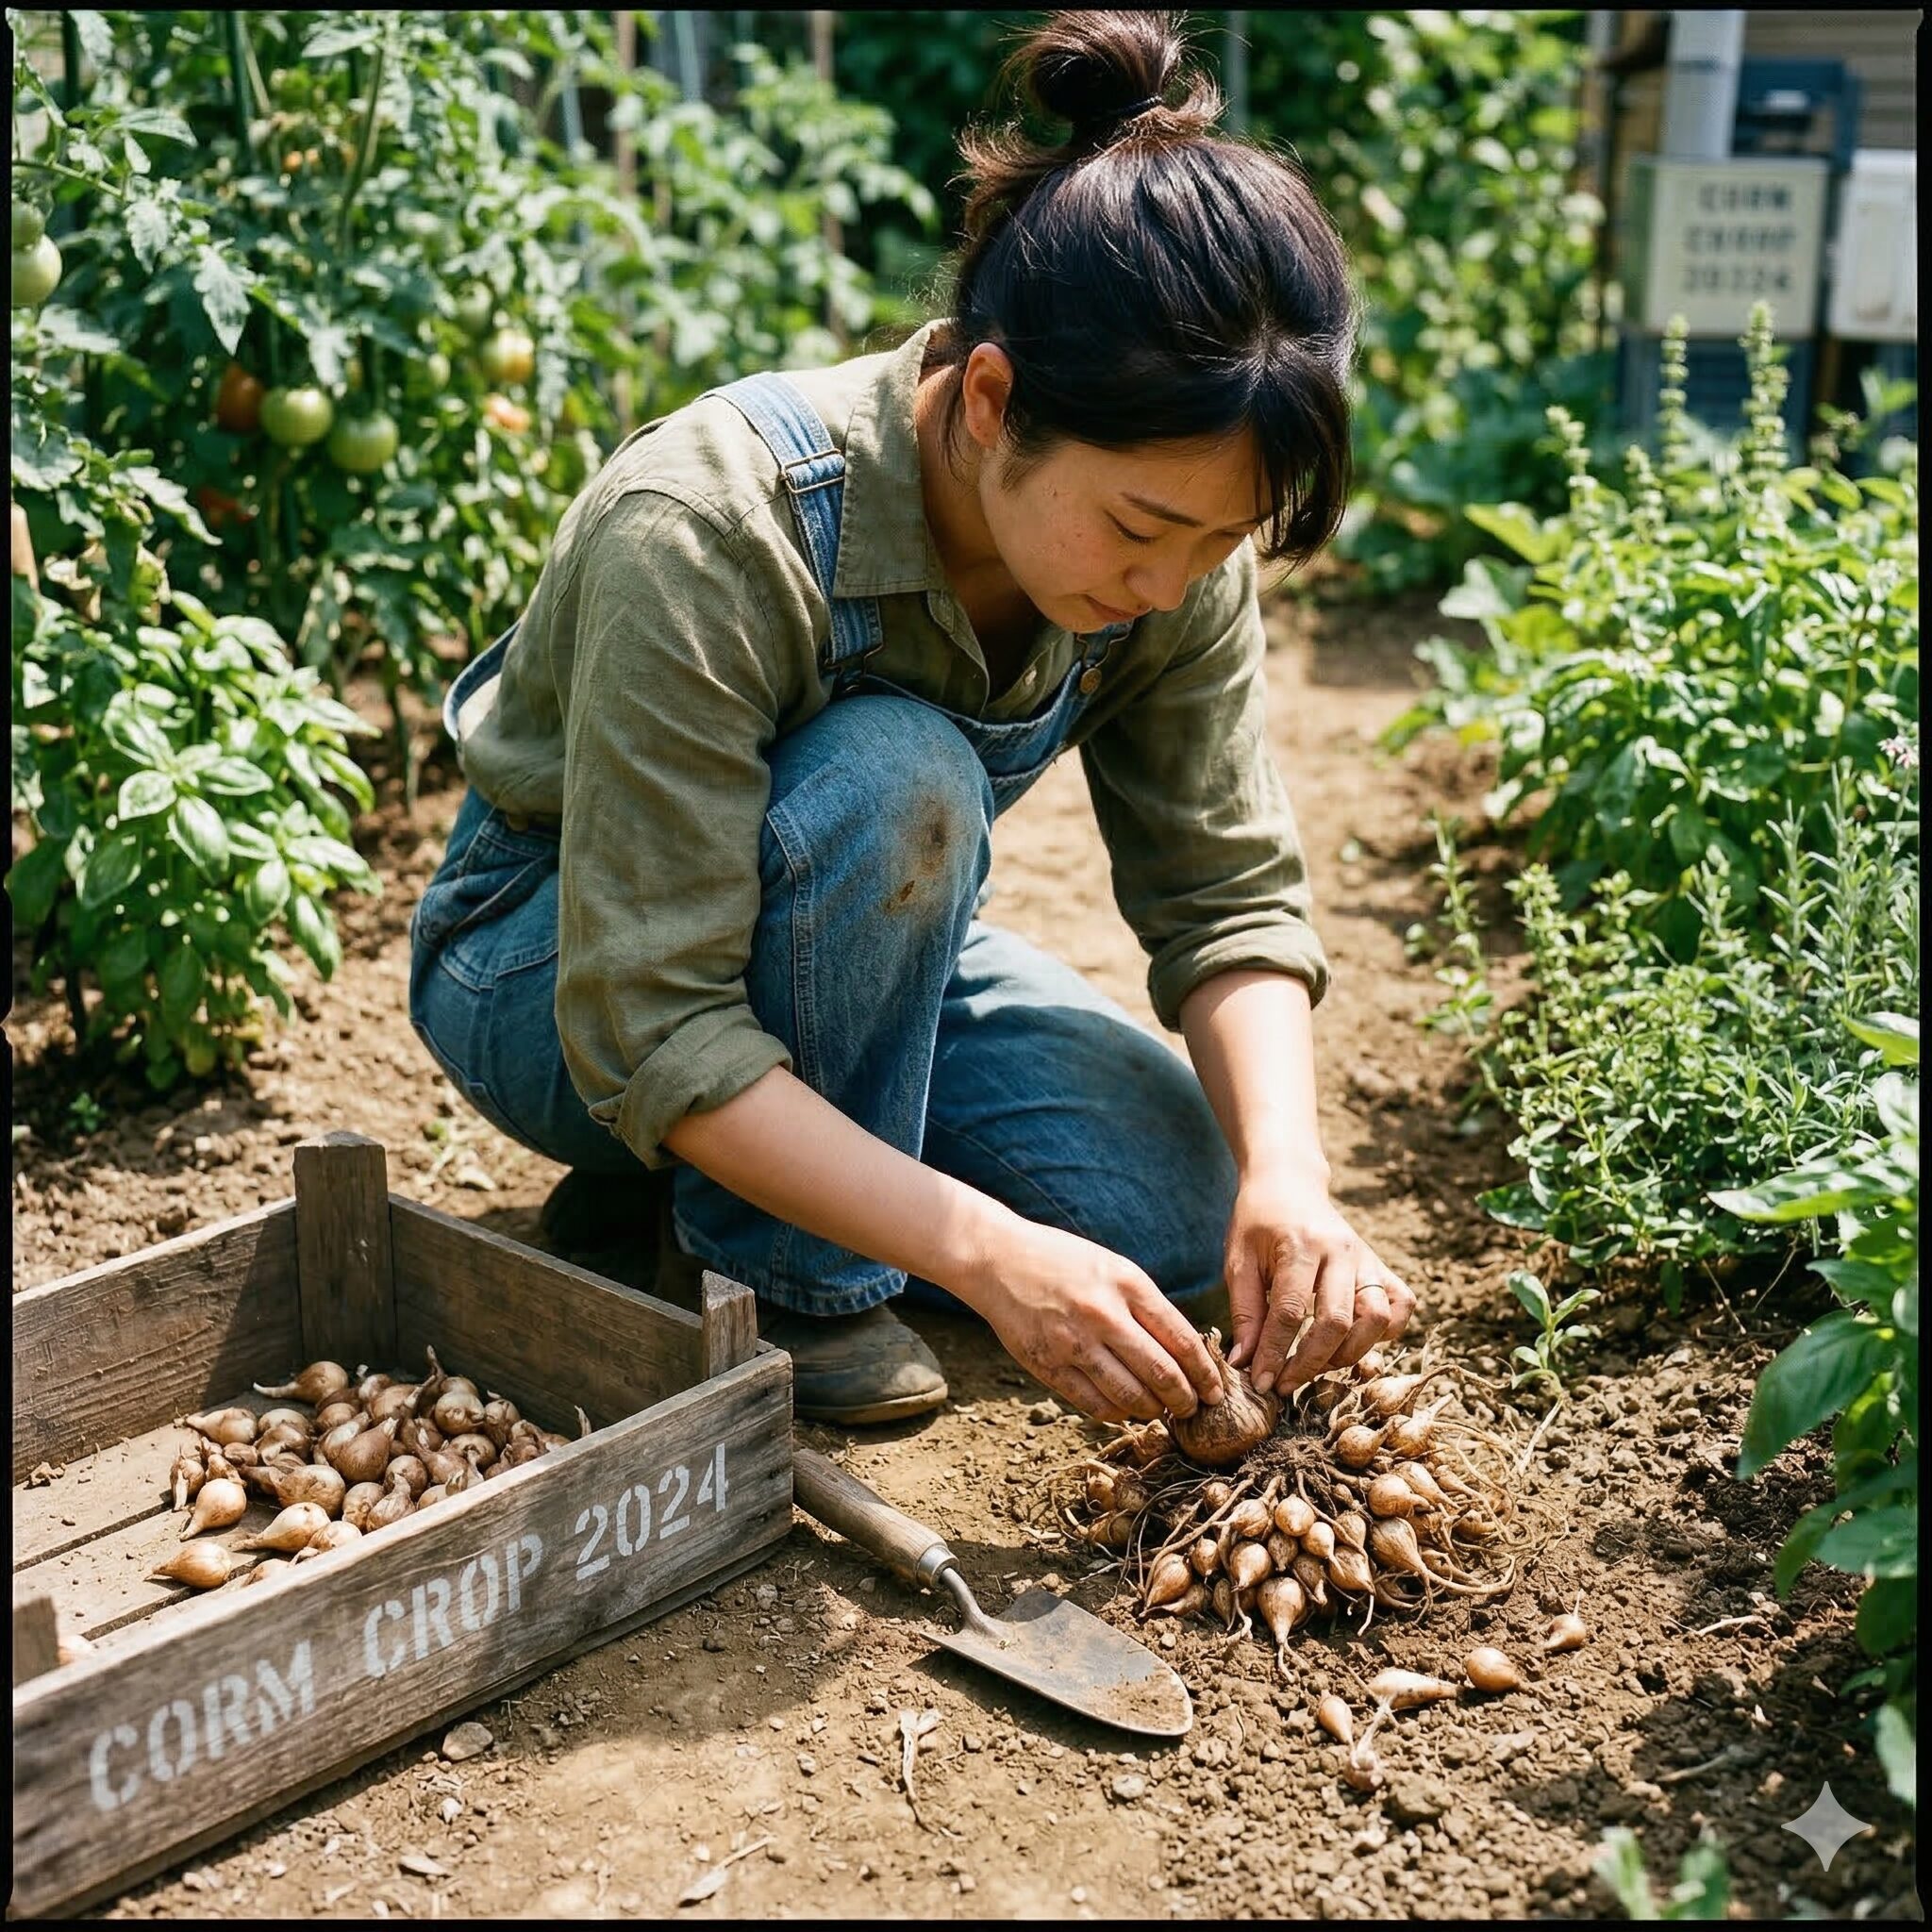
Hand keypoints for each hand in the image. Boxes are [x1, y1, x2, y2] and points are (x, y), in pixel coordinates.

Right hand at [962, 1213, 1224, 1424]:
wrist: (998, 1259)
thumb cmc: (1063, 1262)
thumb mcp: (1113, 1269)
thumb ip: (1146, 1307)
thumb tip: (1184, 1353)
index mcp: (1127, 1284)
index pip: (1182, 1340)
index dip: (1205, 1373)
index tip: (1216, 1389)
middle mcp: (1103, 1313)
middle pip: (1161, 1373)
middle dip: (1185, 1399)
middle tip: (1193, 1409)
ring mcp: (1074, 1342)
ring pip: (1130, 1395)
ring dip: (1152, 1410)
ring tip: (1160, 1411)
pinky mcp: (1048, 1365)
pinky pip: (1094, 1404)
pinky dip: (1116, 1414)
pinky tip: (1125, 1411)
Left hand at [1220, 1164, 1415, 1393]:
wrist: (1288, 1182)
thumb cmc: (1257, 1222)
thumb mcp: (1238, 1261)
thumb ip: (1244, 1312)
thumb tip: (1244, 1363)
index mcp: (1301, 1245)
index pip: (1291, 1311)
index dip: (1275, 1354)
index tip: (1260, 1383)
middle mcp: (1341, 1251)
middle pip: (1339, 1321)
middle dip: (1310, 1363)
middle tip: (1285, 1384)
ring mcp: (1366, 1258)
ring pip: (1378, 1318)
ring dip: (1350, 1352)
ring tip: (1317, 1364)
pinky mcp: (1380, 1264)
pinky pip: (1400, 1304)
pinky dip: (1386, 1332)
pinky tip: (1354, 1340)